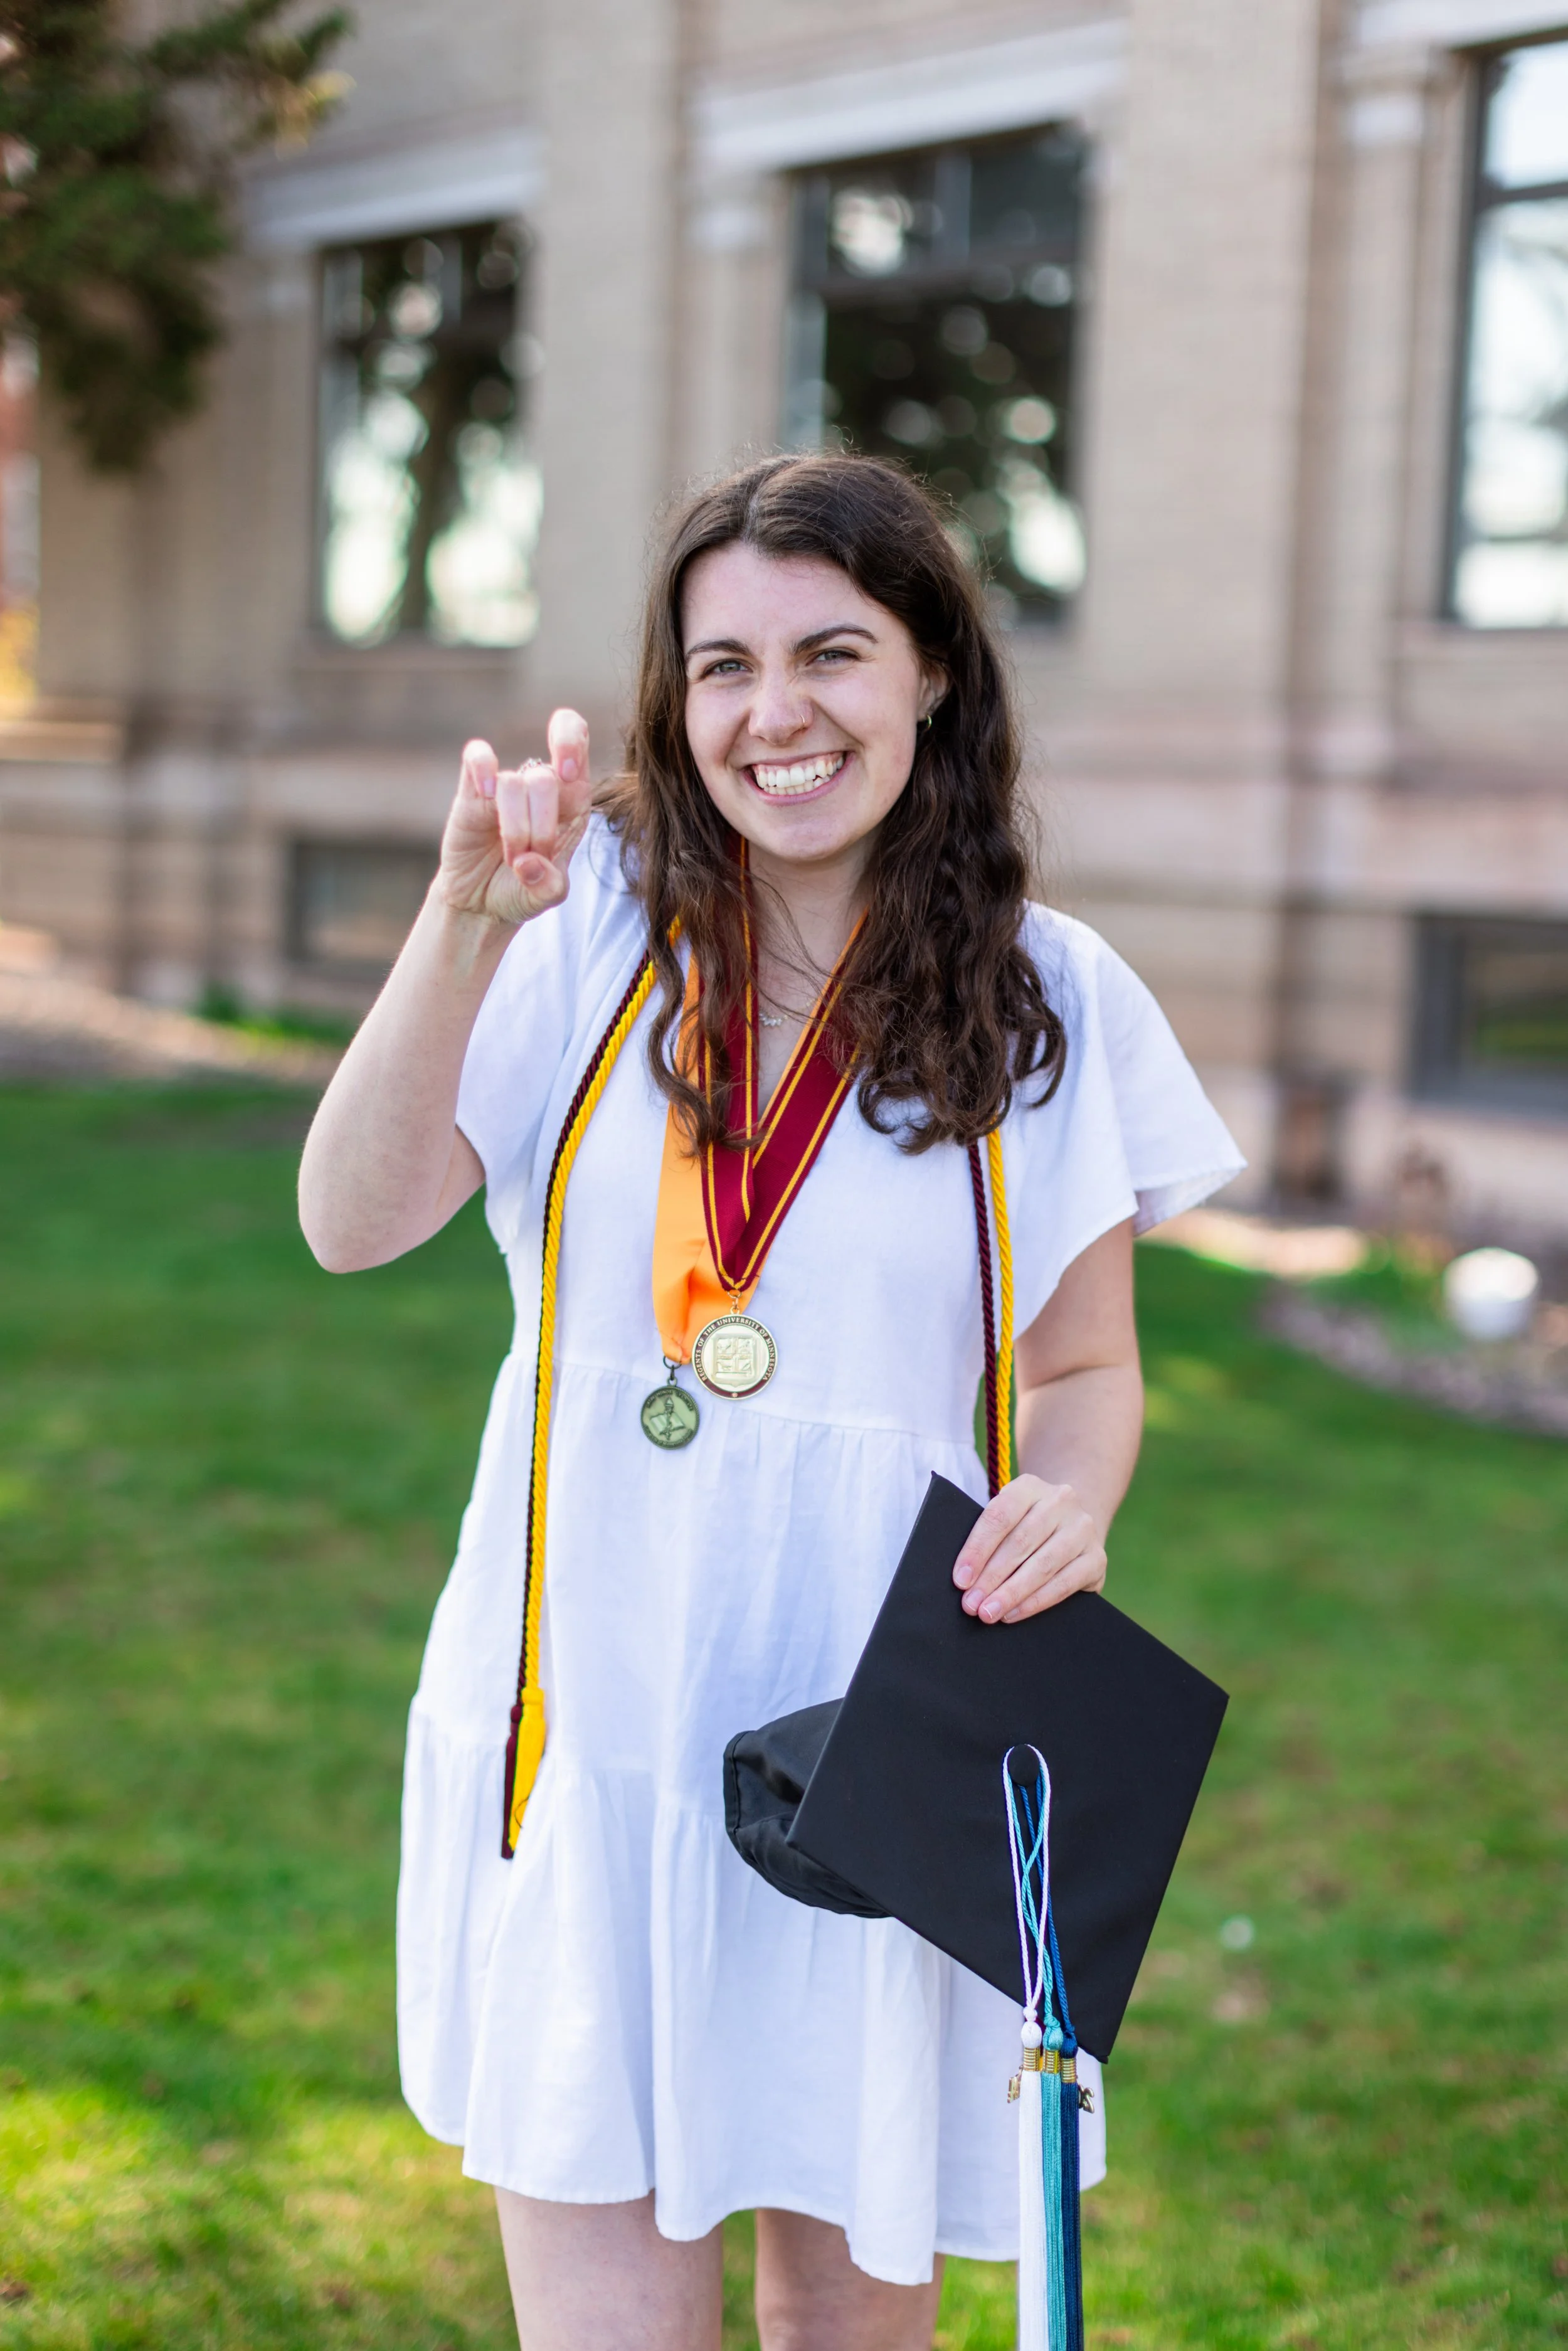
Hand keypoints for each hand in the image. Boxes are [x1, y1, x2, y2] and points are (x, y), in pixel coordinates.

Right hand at [434, 710, 593, 927]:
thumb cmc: (522, 890)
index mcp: (570, 800)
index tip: (567, 774)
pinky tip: (484, 794)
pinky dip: (481, 768)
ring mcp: (503, 787)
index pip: (576, 739)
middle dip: (540, 828)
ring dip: (514, 829)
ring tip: (512, 859)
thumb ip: (549, 886)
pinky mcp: (470, 793)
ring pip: (513, 783)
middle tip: (530, 859)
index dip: (572, 744)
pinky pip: (476, 757)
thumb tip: (530, 864)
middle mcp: (539, 787)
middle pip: (545, 779)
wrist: (481, 903)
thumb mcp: (546, 896)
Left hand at [952, 1475, 1106, 1623]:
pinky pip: (1064, 1584)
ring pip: (1042, 1565)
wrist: (1072, 1525)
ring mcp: (1083, 1529)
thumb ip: (990, 1538)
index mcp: (1030, 1486)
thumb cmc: (1025, 1526)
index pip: (999, 1516)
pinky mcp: (1097, 1558)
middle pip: (1020, 1543)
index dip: (977, 1550)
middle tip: (971, 1605)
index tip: (960, 1579)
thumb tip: (964, 1578)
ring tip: (989, 1613)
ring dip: (1011, 1593)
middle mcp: (1061, 1501)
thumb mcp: (1009, 1518)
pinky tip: (1014, 1613)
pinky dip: (1036, 1601)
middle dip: (991, 1578)